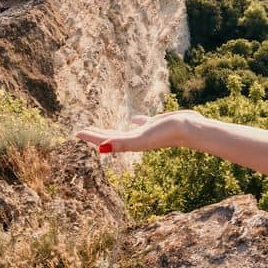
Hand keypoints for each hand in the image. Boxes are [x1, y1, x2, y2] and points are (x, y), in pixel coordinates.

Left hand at [76, 111, 202, 154]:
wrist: (190, 129)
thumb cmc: (166, 134)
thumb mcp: (141, 138)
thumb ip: (121, 143)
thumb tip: (102, 148)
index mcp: (130, 143)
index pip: (106, 140)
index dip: (91, 137)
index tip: (77, 133)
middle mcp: (136, 138)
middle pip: (112, 137)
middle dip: (98, 135)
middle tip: (84, 131)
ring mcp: (147, 132)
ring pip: (125, 131)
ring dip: (114, 129)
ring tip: (105, 127)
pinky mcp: (157, 124)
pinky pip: (142, 123)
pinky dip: (136, 121)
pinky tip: (134, 119)